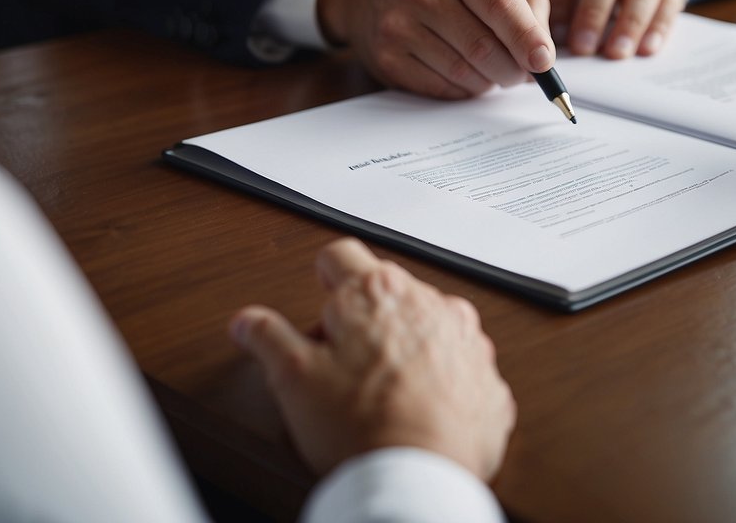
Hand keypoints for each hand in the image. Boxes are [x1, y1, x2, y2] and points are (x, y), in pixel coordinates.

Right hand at [229, 238, 515, 480]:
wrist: (419, 480)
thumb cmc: (360, 427)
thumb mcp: (292, 379)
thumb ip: (268, 338)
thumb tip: (248, 322)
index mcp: (377, 292)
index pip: (341, 256)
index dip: (323, 277)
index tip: (323, 297)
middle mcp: (429, 304)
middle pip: (386, 294)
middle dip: (363, 321)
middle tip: (341, 365)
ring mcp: (466, 340)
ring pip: (427, 328)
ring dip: (407, 347)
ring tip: (382, 393)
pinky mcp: (487, 378)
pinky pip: (458, 367)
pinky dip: (440, 382)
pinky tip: (417, 411)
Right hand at [317, 0, 552, 98]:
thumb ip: (526, 0)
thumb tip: (544, 50)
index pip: (498, 3)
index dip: (526, 36)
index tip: (545, 61)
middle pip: (483, 46)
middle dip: (513, 69)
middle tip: (523, 72)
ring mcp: (398, 25)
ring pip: (464, 73)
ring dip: (490, 81)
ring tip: (494, 70)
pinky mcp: (387, 59)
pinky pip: (442, 89)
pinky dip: (465, 90)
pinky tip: (466, 75)